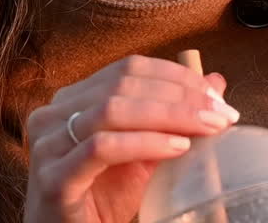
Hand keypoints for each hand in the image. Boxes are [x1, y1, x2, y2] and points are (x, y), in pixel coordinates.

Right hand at [23, 55, 239, 222]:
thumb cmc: (103, 199)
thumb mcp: (143, 153)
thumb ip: (171, 118)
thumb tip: (215, 84)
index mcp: (71, 100)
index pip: (128, 69)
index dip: (174, 76)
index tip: (214, 96)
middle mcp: (52, 115)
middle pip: (122, 84)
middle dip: (179, 96)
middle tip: (219, 113)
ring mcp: (48, 145)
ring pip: (112, 110)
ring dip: (169, 116)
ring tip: (206, 128)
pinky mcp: (54, 178)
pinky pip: (103, 148)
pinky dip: (146, 143)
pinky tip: (178, 148)